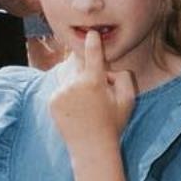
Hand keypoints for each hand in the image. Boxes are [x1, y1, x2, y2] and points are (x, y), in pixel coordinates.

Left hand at [46, 30, 136, 148]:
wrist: (91, 147)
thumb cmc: (113, 124)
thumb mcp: (128, 100)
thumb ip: (123, 77)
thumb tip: (108, 69)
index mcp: (93, 82)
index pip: (93, 55)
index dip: (93, 42)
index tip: (91, 33)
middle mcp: (74, 84)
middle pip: (80, 65)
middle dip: (89, 71)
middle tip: (98, 91)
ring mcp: (60, 92)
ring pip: (70, 76)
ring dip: (78, 82)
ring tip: (88, 104)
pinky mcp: (52, 101)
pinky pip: (62, 88)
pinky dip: (69, 93)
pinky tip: (79, 109)